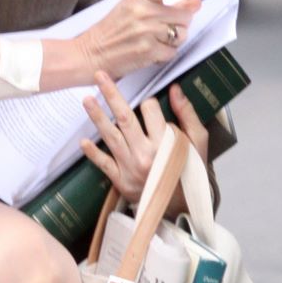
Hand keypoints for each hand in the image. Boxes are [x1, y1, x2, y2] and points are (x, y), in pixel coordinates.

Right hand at [76, 0, 200, 80]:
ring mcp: (146, 32)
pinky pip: (172, 52)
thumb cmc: (110, 31)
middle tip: (165, 27)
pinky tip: (151, 51)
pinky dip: (164, 55)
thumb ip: (164, 3)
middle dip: (180, 23)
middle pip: (184, 14)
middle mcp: (144, 11)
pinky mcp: (148, 51)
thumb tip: (195, 2)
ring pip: (181, 35)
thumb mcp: (133, 7)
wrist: (90, 54)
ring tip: (156, 40)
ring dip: (174, 40)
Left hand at [80, 74, 209, 210]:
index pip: (150, 110)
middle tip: (99, 76)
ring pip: (111, 137)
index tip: (149, 104)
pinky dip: (93, 154)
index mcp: (166, 142)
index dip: (149, 103)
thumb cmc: (191, 170)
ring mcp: (130, 167)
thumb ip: (187, 114)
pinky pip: (104, 164)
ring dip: (97, 117)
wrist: (182, 207)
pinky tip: (83, 141)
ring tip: (86, 100)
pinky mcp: (121, 181)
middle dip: (111, 95)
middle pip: (125, 118)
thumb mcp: (199, 142)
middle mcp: (145, 153)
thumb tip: (175, 89)